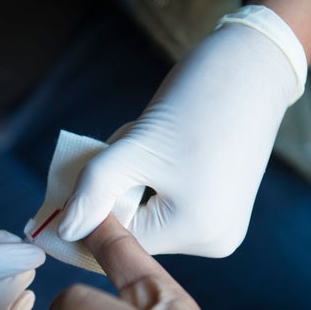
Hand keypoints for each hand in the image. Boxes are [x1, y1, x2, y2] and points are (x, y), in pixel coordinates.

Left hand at [58, 6, 305, 256]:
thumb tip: (64, 231)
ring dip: (129, 185)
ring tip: (141, 142)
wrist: (253, 66)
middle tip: (103, 154)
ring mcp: (221, 224)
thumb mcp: (134, 147)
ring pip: (149, 216)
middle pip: (136, 231)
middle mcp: (214, 238)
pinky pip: (168, 205)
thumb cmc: (197, 100)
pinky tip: (160, 149)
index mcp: (198, 231)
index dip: (87, 220)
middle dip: (111, 195)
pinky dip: (150, 181)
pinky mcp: (223, 207)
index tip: (57, 201)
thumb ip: (94, 190)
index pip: (122, 243)